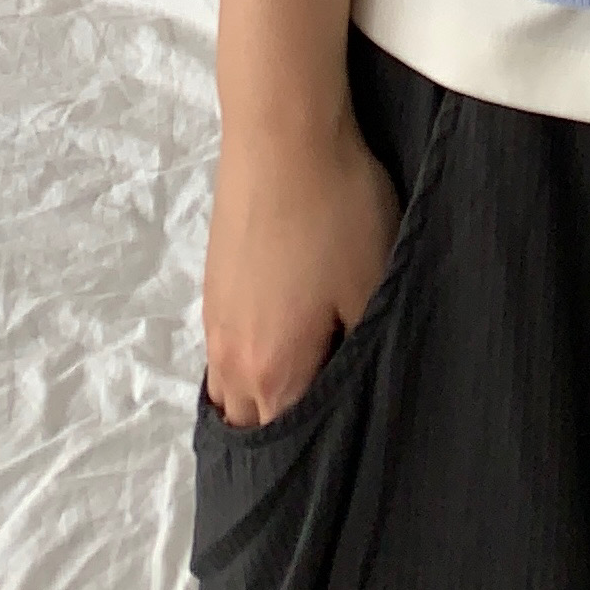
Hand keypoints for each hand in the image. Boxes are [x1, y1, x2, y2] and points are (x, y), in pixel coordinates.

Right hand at [202, 98, 402, 427]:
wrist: (283, 131)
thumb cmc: (337, 210)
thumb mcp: (373, 285)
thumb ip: (365, 356)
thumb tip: (363, 398)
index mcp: (272, 370)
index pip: (286, 448)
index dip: (318, 457)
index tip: (349, 456)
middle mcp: (231, 356)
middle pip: (251, 426)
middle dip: (285, 438)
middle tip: (329, 433)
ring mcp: (216, 317)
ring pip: (232, 389)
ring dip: (263, 398)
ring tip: (307, 390)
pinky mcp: (216, 282)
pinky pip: (228, 350)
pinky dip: (252, 361)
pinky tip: (286, 339)